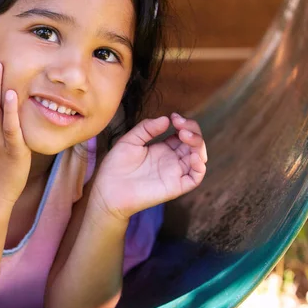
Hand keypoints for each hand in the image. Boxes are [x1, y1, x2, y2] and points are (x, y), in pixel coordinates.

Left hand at [90, 113, 207, 219]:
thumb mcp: (129, 141)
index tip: (174, 117)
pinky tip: (192, 155)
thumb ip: (146, 129)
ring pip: (198, 157)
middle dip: (192, 130)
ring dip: (198, 144)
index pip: (183, 134)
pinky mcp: (176, 186)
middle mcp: (172, 160)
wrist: (108, 190)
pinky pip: (195, 178)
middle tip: (180, 124)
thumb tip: (166, 119)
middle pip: (194, 143)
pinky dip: (199, 166)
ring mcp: (175, 173)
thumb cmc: (116, 167)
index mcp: (163, 149)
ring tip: (185, 135)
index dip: (184, 123)